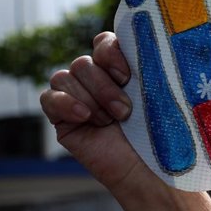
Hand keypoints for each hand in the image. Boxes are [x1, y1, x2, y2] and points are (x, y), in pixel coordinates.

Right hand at [40, 32, 145, 190]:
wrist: (149, 170)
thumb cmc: (162, 134)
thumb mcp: (160, 95)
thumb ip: (150, 67)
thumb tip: (150, 40)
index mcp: (122, 69)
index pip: (104, 42)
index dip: (111, 53)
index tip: (128, 75)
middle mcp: (97, 80)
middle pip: (84, 62)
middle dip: (104, 86)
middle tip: (125, 111)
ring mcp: (77, 98)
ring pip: (66, 76)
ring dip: (91, 99)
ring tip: (111, 122)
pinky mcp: (62, 118)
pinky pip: (48, 97)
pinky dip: (65, 104)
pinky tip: (84, 117)